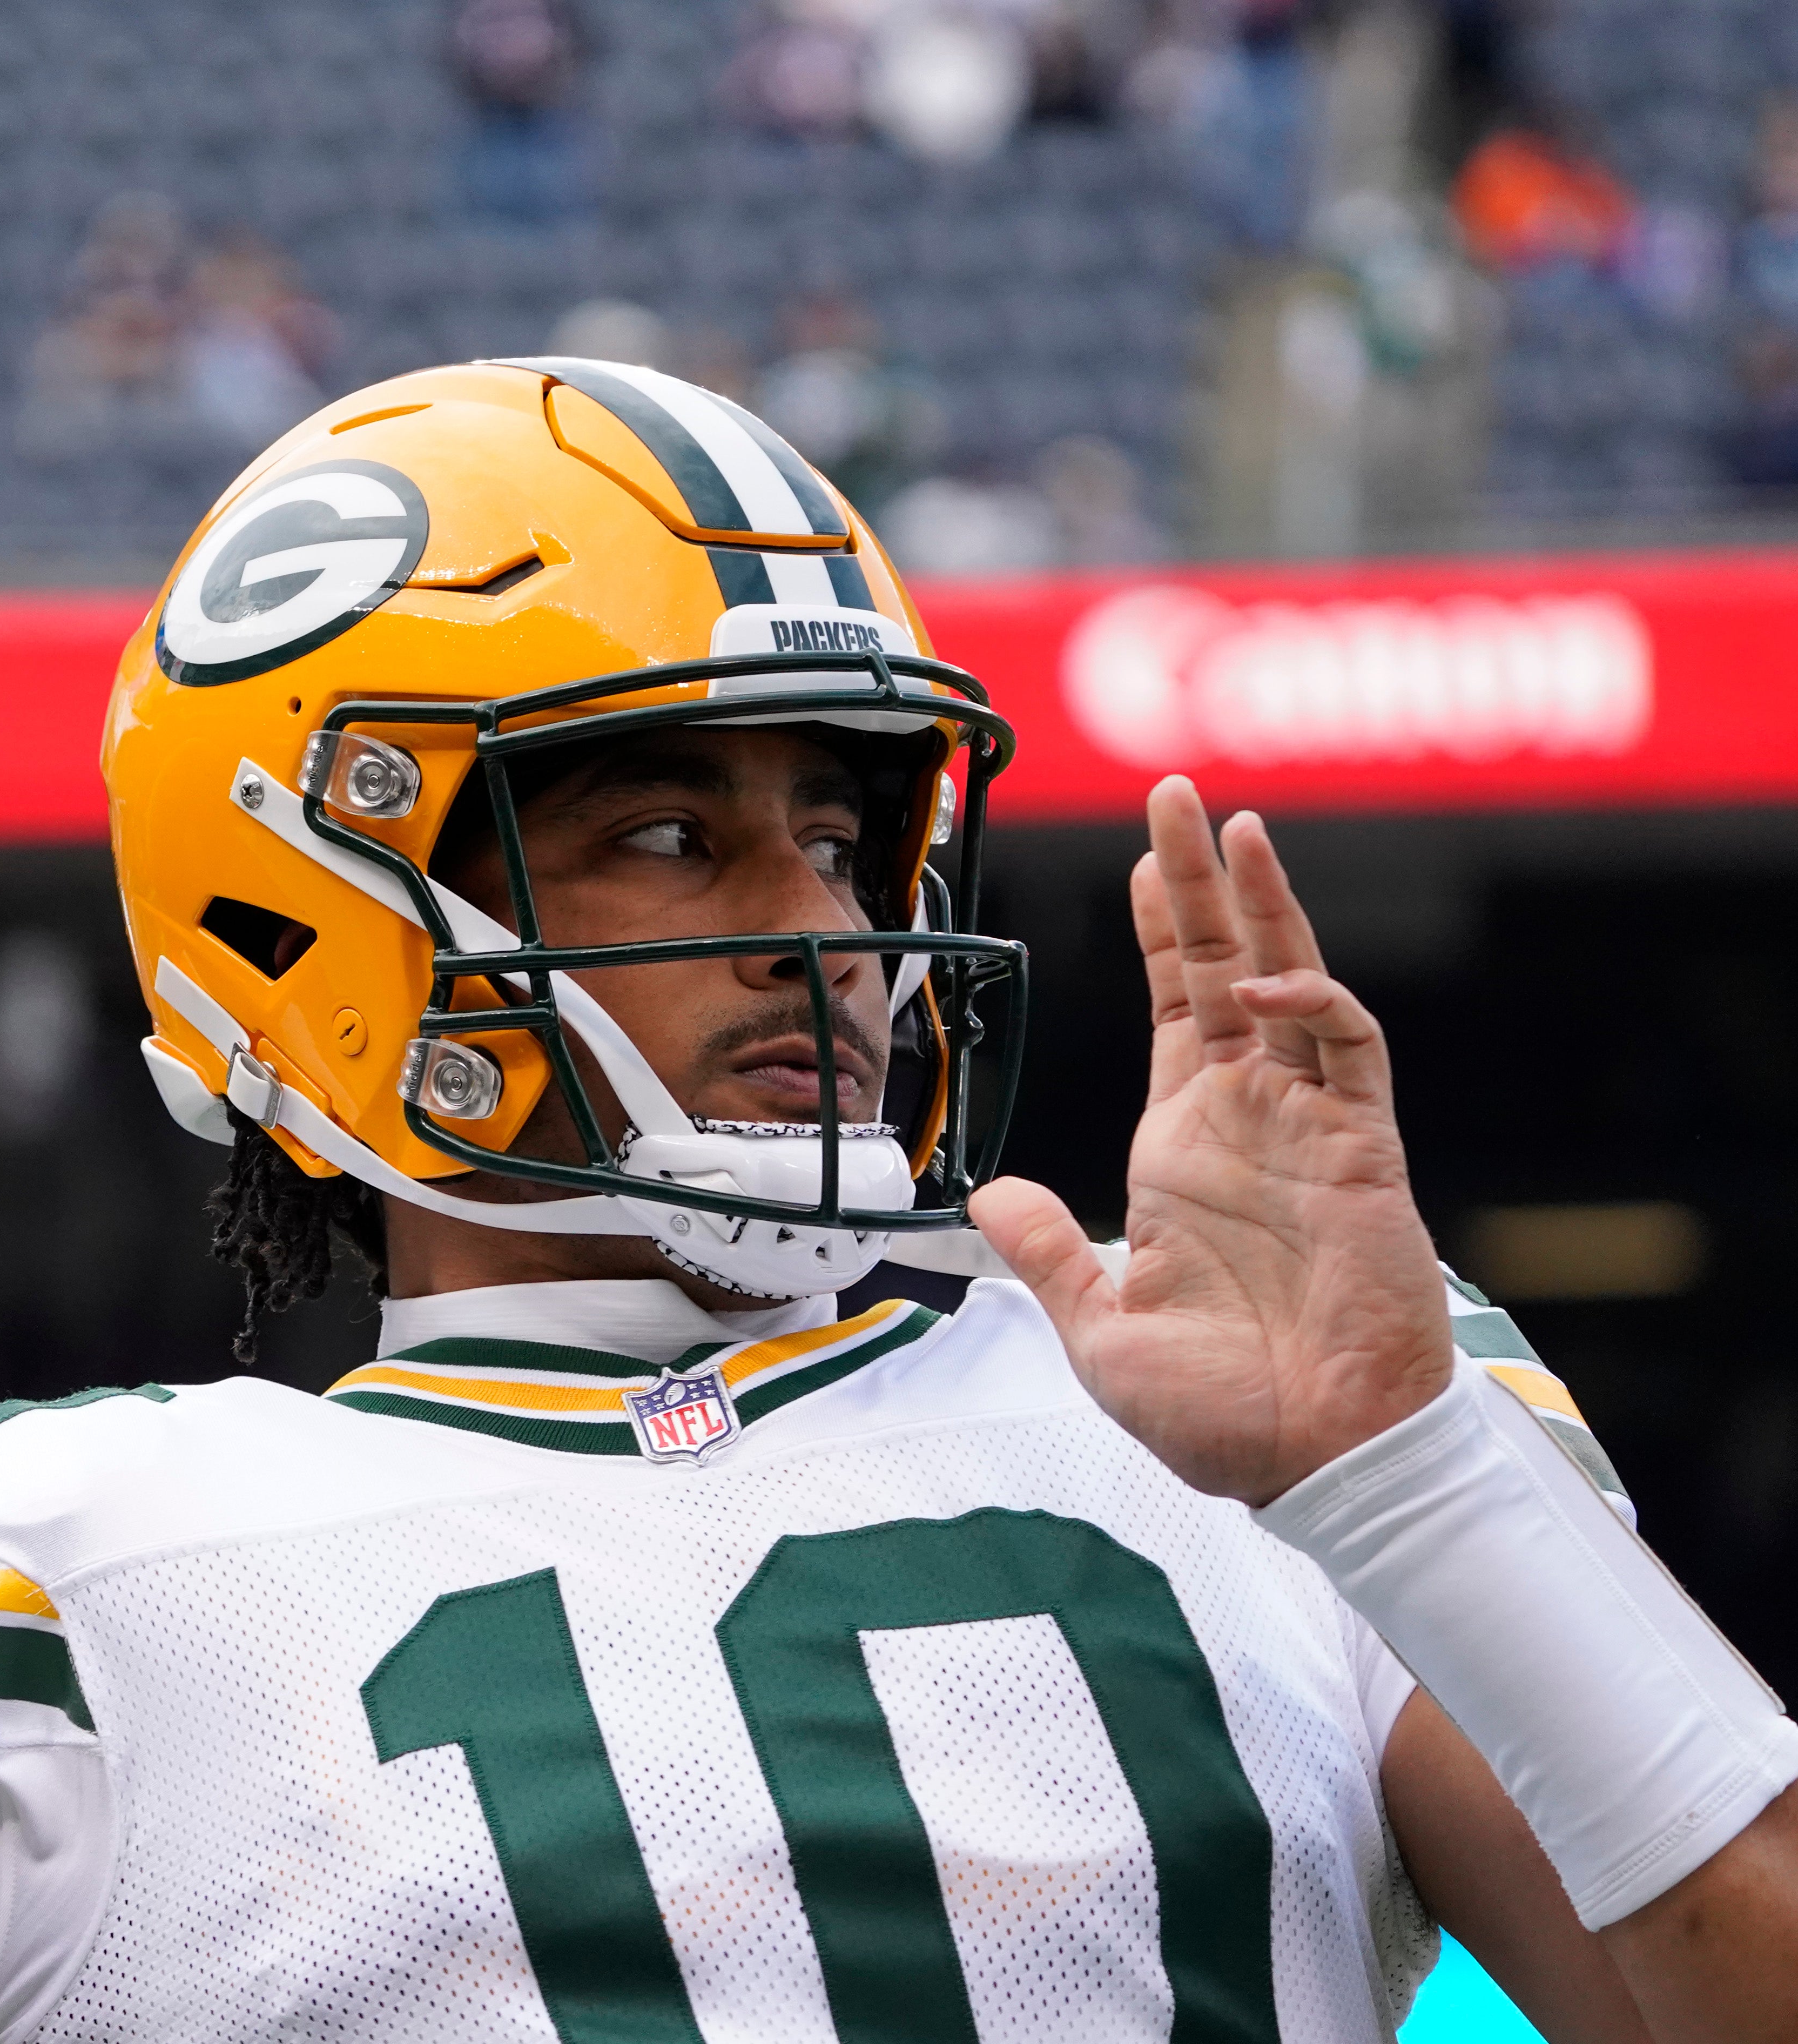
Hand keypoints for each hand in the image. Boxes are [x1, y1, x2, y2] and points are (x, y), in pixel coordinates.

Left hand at [969, 778, 1450, 1504]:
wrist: (1310, 1462)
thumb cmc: (1219, 1413)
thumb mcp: (1096, 1329)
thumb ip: (1044, 1255)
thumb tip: (983, 1200)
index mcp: (1184, 1149)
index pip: (1175, 1010)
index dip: (1164, 934)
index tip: (1145, 864)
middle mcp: (1248, 1121)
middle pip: (1225, 970)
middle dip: (1204, 884)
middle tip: (1179, 797)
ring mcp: (1310, 1129)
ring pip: (1292, 984)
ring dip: (1267, 909)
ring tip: (1235, 827)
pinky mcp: (1364, 1154)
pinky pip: (1347, 1053)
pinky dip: (1312, 1005)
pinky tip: (1267, 981)